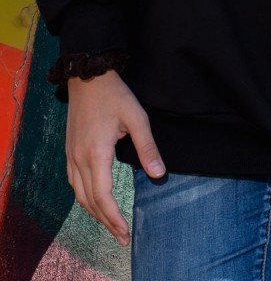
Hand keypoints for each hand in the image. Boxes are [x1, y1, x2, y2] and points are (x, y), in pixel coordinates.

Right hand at [66, 70, 165, 245]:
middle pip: (89, 201)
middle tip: (122, 237)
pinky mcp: (69, 150)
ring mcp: (71, 155)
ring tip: (110, 225)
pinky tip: (94, 201)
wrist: (88, 75)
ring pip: (79, 195)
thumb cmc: (114, 95)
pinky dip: (85, 198)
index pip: (102, 196)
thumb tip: (158, 173)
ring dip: (94, 212)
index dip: (114, 217)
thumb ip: (147, 147)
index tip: (126, 232)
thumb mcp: (136, 117)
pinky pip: (74, 183)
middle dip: (106, 222)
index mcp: (95, 154)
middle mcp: (79, 159)